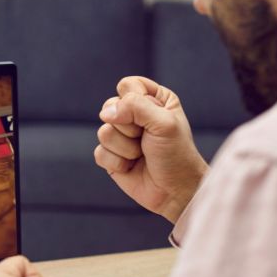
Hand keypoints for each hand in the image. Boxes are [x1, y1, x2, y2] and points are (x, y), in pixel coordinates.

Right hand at [94, 76, 208, 223]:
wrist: (175, 190)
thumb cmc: (176, 155)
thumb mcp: (164, 123)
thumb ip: (135, 107)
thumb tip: (105, 113)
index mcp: (153, 99)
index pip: (127, 85)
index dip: (134, 101)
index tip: (152, 118)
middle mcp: (135, 115)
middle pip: (110, 107)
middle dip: (129, 128)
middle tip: (147, 139)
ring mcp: (121, 136)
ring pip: (103, 132)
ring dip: (125, 148)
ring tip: (142, 155)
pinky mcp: (111, 156)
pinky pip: (99, 153)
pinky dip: (117, 163)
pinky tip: (132, 167)